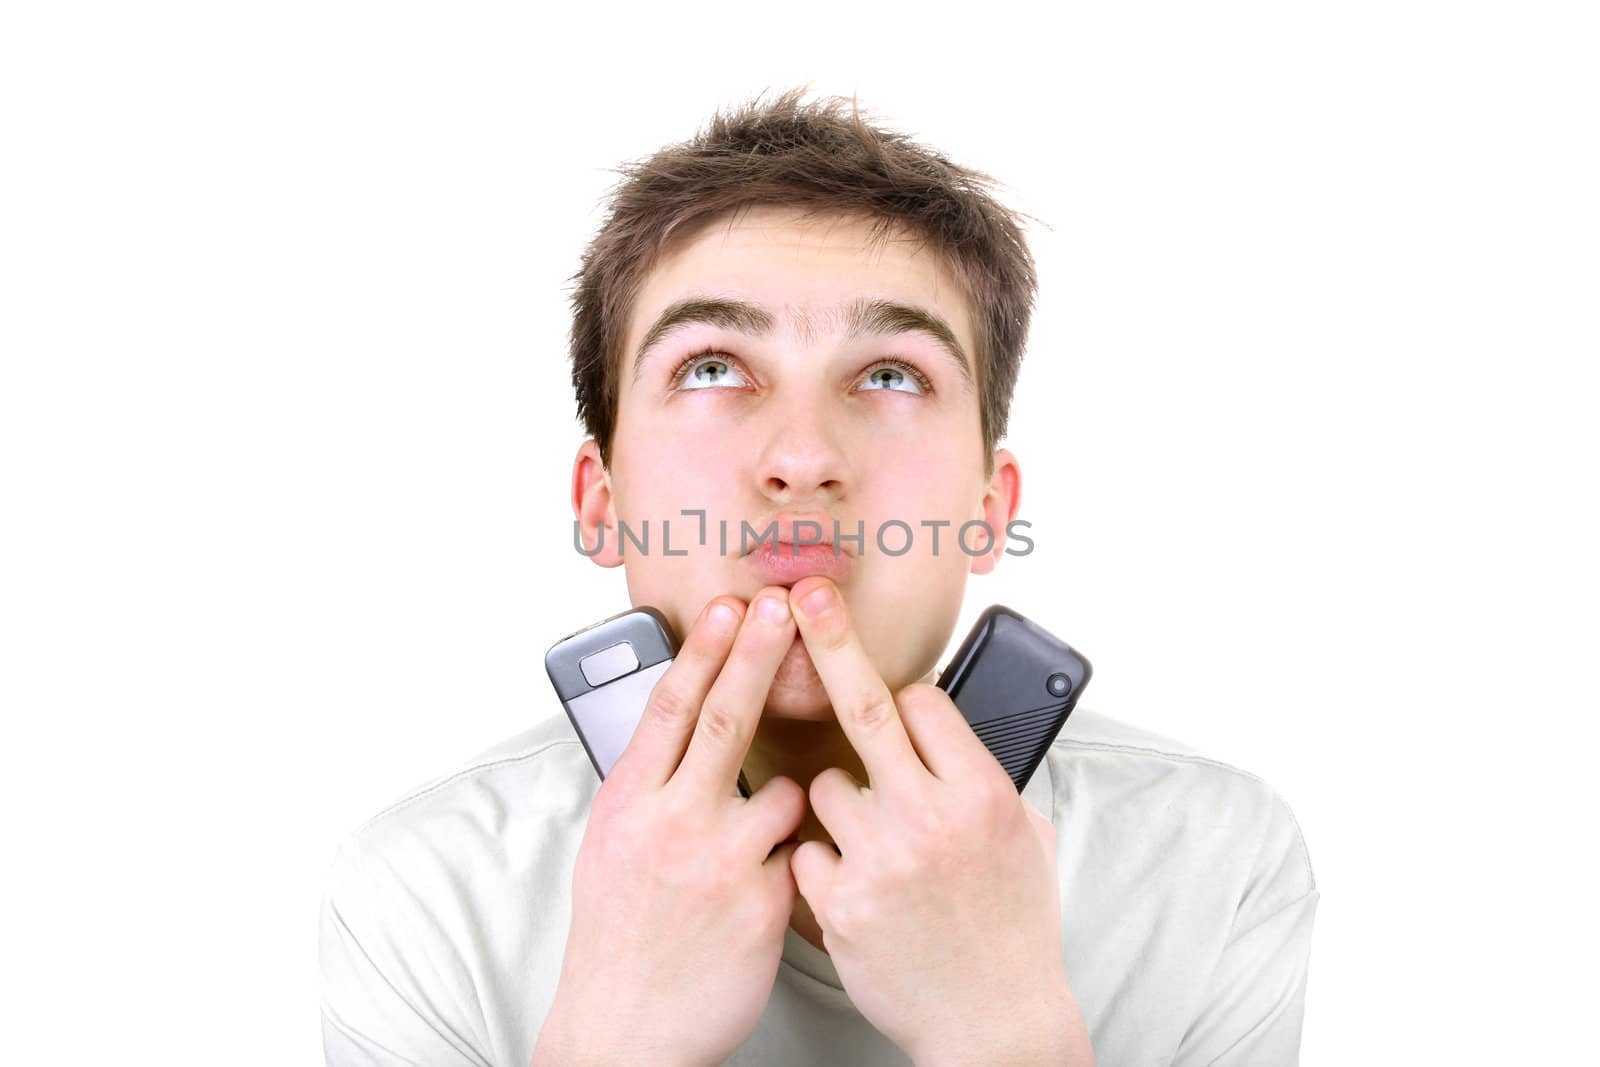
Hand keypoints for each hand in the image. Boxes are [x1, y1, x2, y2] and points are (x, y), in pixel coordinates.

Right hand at [536, 589, 808, 1066]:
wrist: (627, 1029)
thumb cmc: (619, 938)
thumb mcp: (612, 849)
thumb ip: (650, 792)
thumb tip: (684, 736)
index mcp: (628, 804)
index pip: (669, 708)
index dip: (703, 651)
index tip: (728, 606)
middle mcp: (670, 822)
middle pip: (725, 718)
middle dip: (756, 653)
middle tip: (781, 604)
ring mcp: (719, 860)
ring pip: (782, 791)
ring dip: (786, 804)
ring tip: (751, 849)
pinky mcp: (763, 900)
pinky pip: (797, 853)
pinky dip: (789, 863)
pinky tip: (760, 897)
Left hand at [784, 577, 1093, 1066]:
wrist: (993, 1023)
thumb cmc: (1014, 930)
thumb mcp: (1025, 840)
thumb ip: (982, 779)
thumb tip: (947, 730)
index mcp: (983, 793)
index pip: (923, 702)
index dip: (904, 700)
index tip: (896, 703)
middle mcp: (930, 817)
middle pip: (863, 705)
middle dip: (831, 640)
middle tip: (804, 594)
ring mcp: (879, 859)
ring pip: (823, 786)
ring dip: (839, 804)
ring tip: (875, 847)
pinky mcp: (838, 902)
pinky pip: (804, 847)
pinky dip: (821, 860)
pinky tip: (855, 885)